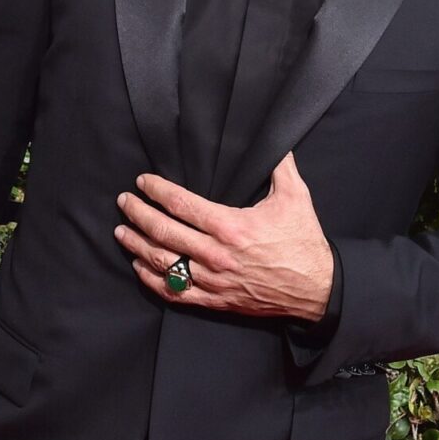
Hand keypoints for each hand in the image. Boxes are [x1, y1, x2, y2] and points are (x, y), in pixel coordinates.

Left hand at [114, 152, 333, 320]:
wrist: (317, 289)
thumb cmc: (304, 242)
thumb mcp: (296, 197)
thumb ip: (280, 165)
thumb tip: (273, 140)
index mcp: (231, 226)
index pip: (181, 205)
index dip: (157, 191)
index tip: (142, 182)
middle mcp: (216, 254)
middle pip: (164, 232)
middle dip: (138, 214)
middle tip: (124, 202)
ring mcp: (213, 280)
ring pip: (163, 262)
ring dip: (137, 245)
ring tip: (121, 232)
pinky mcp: (215, 300)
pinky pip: (175, 292)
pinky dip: (152, 279)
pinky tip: (139, 266)